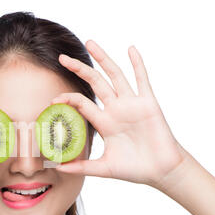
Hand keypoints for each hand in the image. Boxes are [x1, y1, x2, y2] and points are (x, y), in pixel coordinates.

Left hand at [53, 40, 187, 187]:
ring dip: (103, 59)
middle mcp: (115, 109)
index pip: (82, 104)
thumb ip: (82, 167)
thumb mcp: (104, 168)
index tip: (53, 100)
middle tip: (62, 57)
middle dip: (79, 69)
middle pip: (95, 83)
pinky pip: (142, 80)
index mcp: (104, 122)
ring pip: (115, 76)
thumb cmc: (134, 169)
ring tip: (90, 43)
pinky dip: (137, 64)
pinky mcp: (148, 104)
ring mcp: (131, 105)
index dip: (68, 99)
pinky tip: (130, 49)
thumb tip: (57, 168)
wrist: (160, 172)